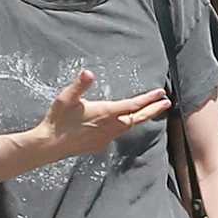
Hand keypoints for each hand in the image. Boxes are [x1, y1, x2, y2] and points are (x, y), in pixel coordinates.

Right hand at [38, 69, 170, 158]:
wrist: (51, 145)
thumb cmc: (58, 119)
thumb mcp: (67, 98)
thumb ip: (79, 85)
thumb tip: (88, 73)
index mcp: (106, 112)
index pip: (133, 105)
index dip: (148, 99)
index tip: (161, 93)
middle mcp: (110, 126)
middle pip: (138, 118)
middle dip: (153, 110)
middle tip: (166, 103)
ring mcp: (106, 137)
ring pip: (130, 126)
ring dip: (142, 118)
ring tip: (152, 111)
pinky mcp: (101, 143)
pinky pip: (119, 133)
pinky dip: (128, 126)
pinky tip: (126, 123)